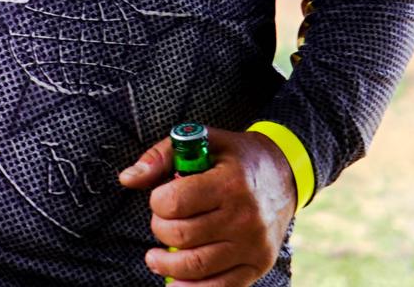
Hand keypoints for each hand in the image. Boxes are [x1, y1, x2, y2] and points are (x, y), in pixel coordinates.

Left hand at [117, 127, 296, 286]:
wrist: (285, 174)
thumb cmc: (235, 158)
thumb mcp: (202, 141)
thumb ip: (161, 157)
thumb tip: (128, 179)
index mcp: (230, 182)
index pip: (175, 202)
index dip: (157, 202)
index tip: (161, 198)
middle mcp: (244, 216)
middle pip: (181, 236)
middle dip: (160, 230)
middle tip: (162, 223)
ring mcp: (253, 244)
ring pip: (195, 266)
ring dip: (166, 265)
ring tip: (155, 258)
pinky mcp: (258, 265)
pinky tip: (174, 282)